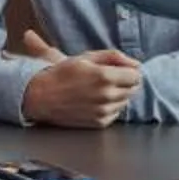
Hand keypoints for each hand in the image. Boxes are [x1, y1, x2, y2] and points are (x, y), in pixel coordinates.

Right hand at [20, 31, 142, 128]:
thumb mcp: (87, 57)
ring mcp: (103, 111)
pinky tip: (95, 100)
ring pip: (126, 101)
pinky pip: (116, 113)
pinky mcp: (99, 123)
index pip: (136, 76)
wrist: (41, 96)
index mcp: (105, 76)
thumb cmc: (62, 73)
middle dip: (125, 82)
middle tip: (108, 78)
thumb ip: (115, 57)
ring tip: (99, 89)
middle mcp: (106, 95)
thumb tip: (136, 64)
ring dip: (118, 94)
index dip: (130, 71)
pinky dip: (110, 106)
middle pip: (134, 89)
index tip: (122, 70)